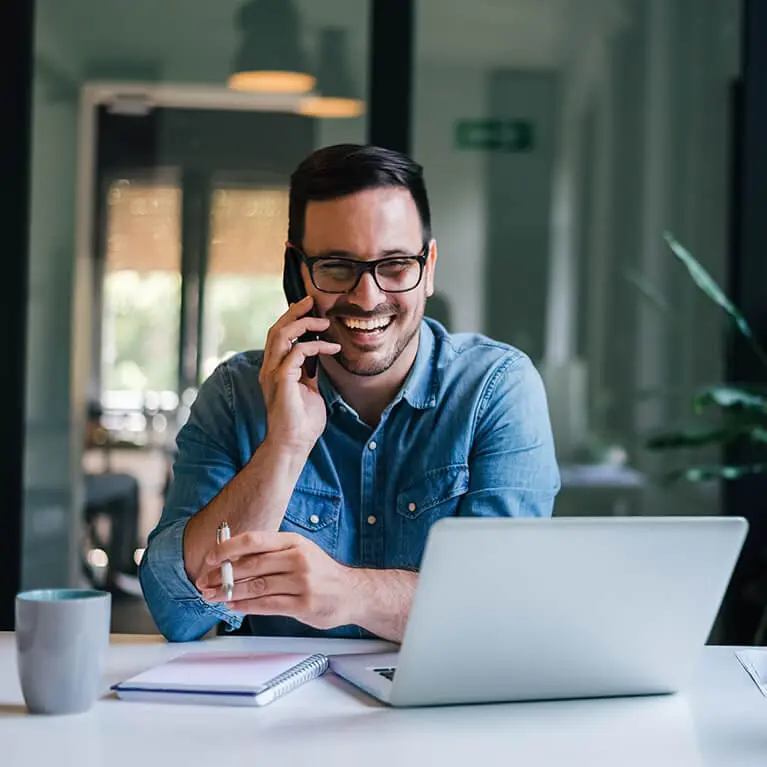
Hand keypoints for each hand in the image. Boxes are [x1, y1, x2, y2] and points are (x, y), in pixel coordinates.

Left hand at [196, 530, 355, 629]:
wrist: (352, 592)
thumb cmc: (321, 572)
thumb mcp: (300, 552)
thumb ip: (271, 554)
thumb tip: (234, 558)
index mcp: (294, 542)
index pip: (255, 540)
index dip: (228, 548)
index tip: (210, 557)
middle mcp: (298, 559)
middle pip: (251, 565)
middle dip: (223, 575)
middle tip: (205, 582)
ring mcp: (302, 582)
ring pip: (256, 587)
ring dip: (230, 593)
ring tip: (214, 596)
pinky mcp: (303, 604)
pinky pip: (267, 605)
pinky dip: (246, 607)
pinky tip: (234, 606)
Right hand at [259, 296, 340, 452]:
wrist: (294, 444)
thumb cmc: (302, 422)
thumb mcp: (308, 390)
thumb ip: (308, 372)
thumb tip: (317, 357)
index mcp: (274, 370)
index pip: (278, 336)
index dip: (291, 319)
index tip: (309, 310)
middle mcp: (269, 368)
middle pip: (276, 330)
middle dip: (294, 312)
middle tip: (311, 302)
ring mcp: (273, 374)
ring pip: (281, 335)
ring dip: (303, 324)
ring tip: (322, 321)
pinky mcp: (281, 380)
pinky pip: (296, 352)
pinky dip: (315, 346)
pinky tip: (331, 348)